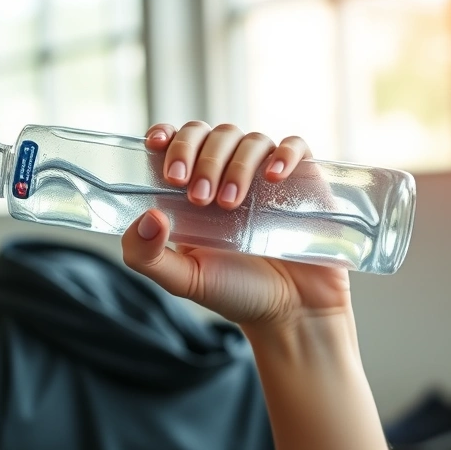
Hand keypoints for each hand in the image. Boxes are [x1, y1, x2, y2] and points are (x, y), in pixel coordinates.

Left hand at [121, 121, 352, 332]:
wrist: (291, 314)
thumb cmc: (236, 293)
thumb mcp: (184, 279)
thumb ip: (147, 256)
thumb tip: (147, 216)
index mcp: (194, 189)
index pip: (178, 141)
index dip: (168, 135)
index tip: (156, 143)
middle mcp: (229, 174)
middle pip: (211, 135)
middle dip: (198, 156)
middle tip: (197, 195)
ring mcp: (267, 175)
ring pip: (249, 140)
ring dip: (235, 164)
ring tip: (230, 204)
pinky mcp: (304, 181)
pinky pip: (297, 146)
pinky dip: (284, 153)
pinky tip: (273, 177)